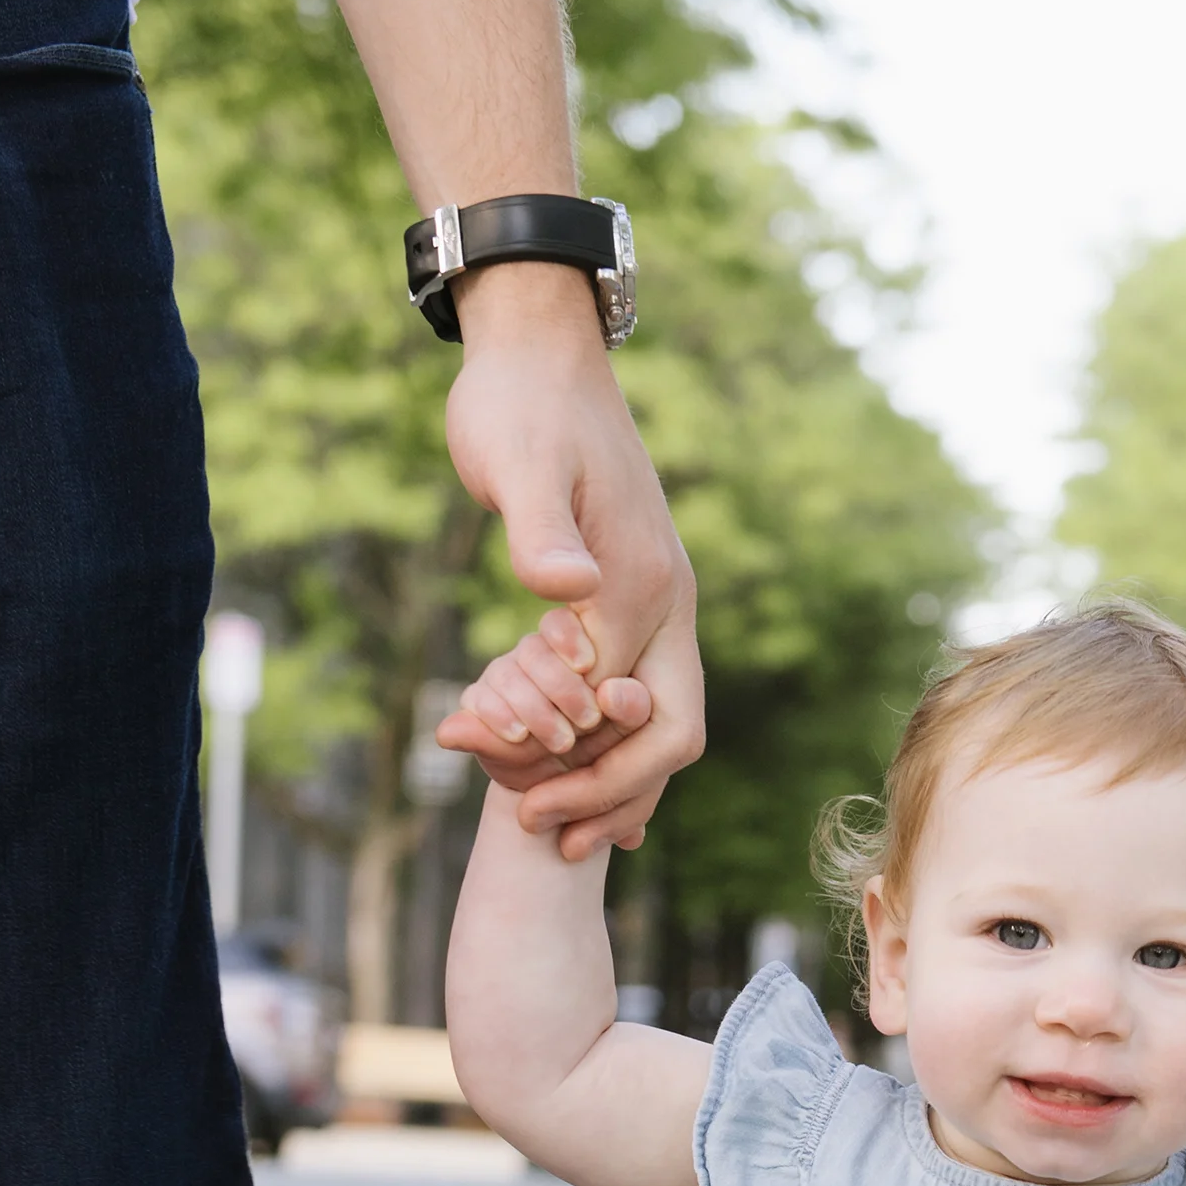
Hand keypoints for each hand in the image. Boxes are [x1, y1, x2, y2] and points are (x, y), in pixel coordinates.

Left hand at [439, 266, 703, 856]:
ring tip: (553, 830)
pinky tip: (575, 777)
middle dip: (611, 795)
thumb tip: (560, 590)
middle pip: (670, 736)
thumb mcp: (516, 462)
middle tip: (540, 835)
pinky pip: (640, 694)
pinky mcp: (633, 595)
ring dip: (615, 782)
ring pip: (662, 723)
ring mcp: (659, 600)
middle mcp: (667, 601)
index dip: (575, 767)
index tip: (515, 801)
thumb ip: (538, 530)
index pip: (626, 714)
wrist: (538, 350)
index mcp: (640, 584)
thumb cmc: (517, 404)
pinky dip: (613, 748)